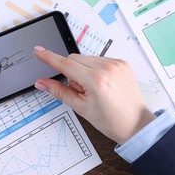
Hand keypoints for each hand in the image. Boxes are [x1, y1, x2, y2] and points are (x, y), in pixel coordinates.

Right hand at [33, 46, 155, 144]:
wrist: (136, 124)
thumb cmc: (111, 120)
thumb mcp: (81, 108)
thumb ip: (59, 91)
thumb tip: (42, 82)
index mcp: (95, 80)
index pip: (65, 63)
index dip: (49, 57)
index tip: (38, 50)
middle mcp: (107, 68)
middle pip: (75, 58)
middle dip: (71, 72)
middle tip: (80, 90)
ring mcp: (116, 64)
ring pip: (86, 58)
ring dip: (83, 70)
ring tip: (93, 89)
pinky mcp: (122, 63)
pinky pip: (99, 59)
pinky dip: (94, 69)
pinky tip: (102, 84)